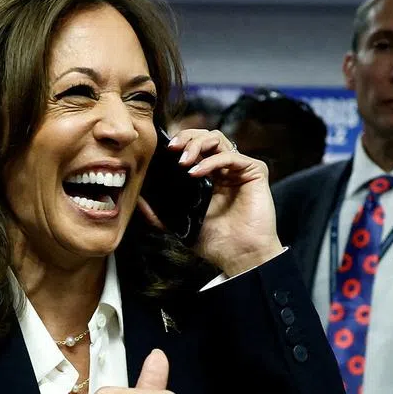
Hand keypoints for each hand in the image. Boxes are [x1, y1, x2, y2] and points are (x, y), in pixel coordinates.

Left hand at [139, 128, 282, 276]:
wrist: (241, 257)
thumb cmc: (216, 242)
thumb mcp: (180, 225)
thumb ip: (159, 214)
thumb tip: (138, 200)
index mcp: (208, 177)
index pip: (193, 148)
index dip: (179, 143)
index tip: (163, 151)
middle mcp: (224, 169)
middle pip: (204, 137)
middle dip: (186, 138)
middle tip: (172, 150)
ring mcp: (239, 169)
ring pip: (217, 139)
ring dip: (196, 144)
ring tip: (183, 162)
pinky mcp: (255, 171)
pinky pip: (231, 155)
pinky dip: (211, 160)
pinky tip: (196, 173)